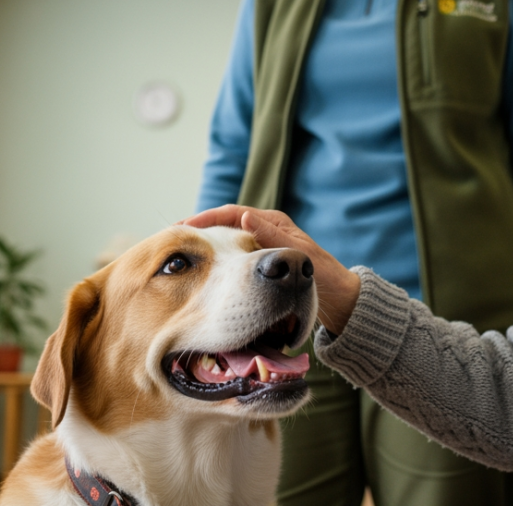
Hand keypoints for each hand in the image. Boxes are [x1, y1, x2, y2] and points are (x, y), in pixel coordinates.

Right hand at [185, 205, 361, 334]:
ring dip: (206, 248)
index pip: (231, 213)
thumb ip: (272, 238)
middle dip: (200, 231)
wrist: (339, 300)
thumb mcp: (299, 254)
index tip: (183, 228)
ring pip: (226, 244)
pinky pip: (233, 261)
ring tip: (181, 258)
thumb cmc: (324, 276)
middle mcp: (265, 231)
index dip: (205, 219)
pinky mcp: (262, 267)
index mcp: (274, 222)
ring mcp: (262, 249)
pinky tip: (202, 276)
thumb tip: (244, 216)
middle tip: (173, 240)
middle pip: (224, 226)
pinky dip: (217, 264)